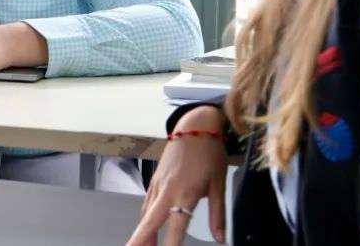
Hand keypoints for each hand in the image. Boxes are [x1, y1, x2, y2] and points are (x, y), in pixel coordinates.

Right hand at [127, 106, 228, 245]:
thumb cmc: (209, 152)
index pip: (176, 227)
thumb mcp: (219, 184)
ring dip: (141, 232)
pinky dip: (145, 218)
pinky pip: (147, 203)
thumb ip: (218, 214)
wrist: (195, 125)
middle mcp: (168, 190)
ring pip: (145, 213)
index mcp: (186, 193)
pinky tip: (146, 226)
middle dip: (138, 239)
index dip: (172, 245)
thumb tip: (220, 238)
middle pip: (149, 221)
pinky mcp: (155, 179)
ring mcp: (159, 184)